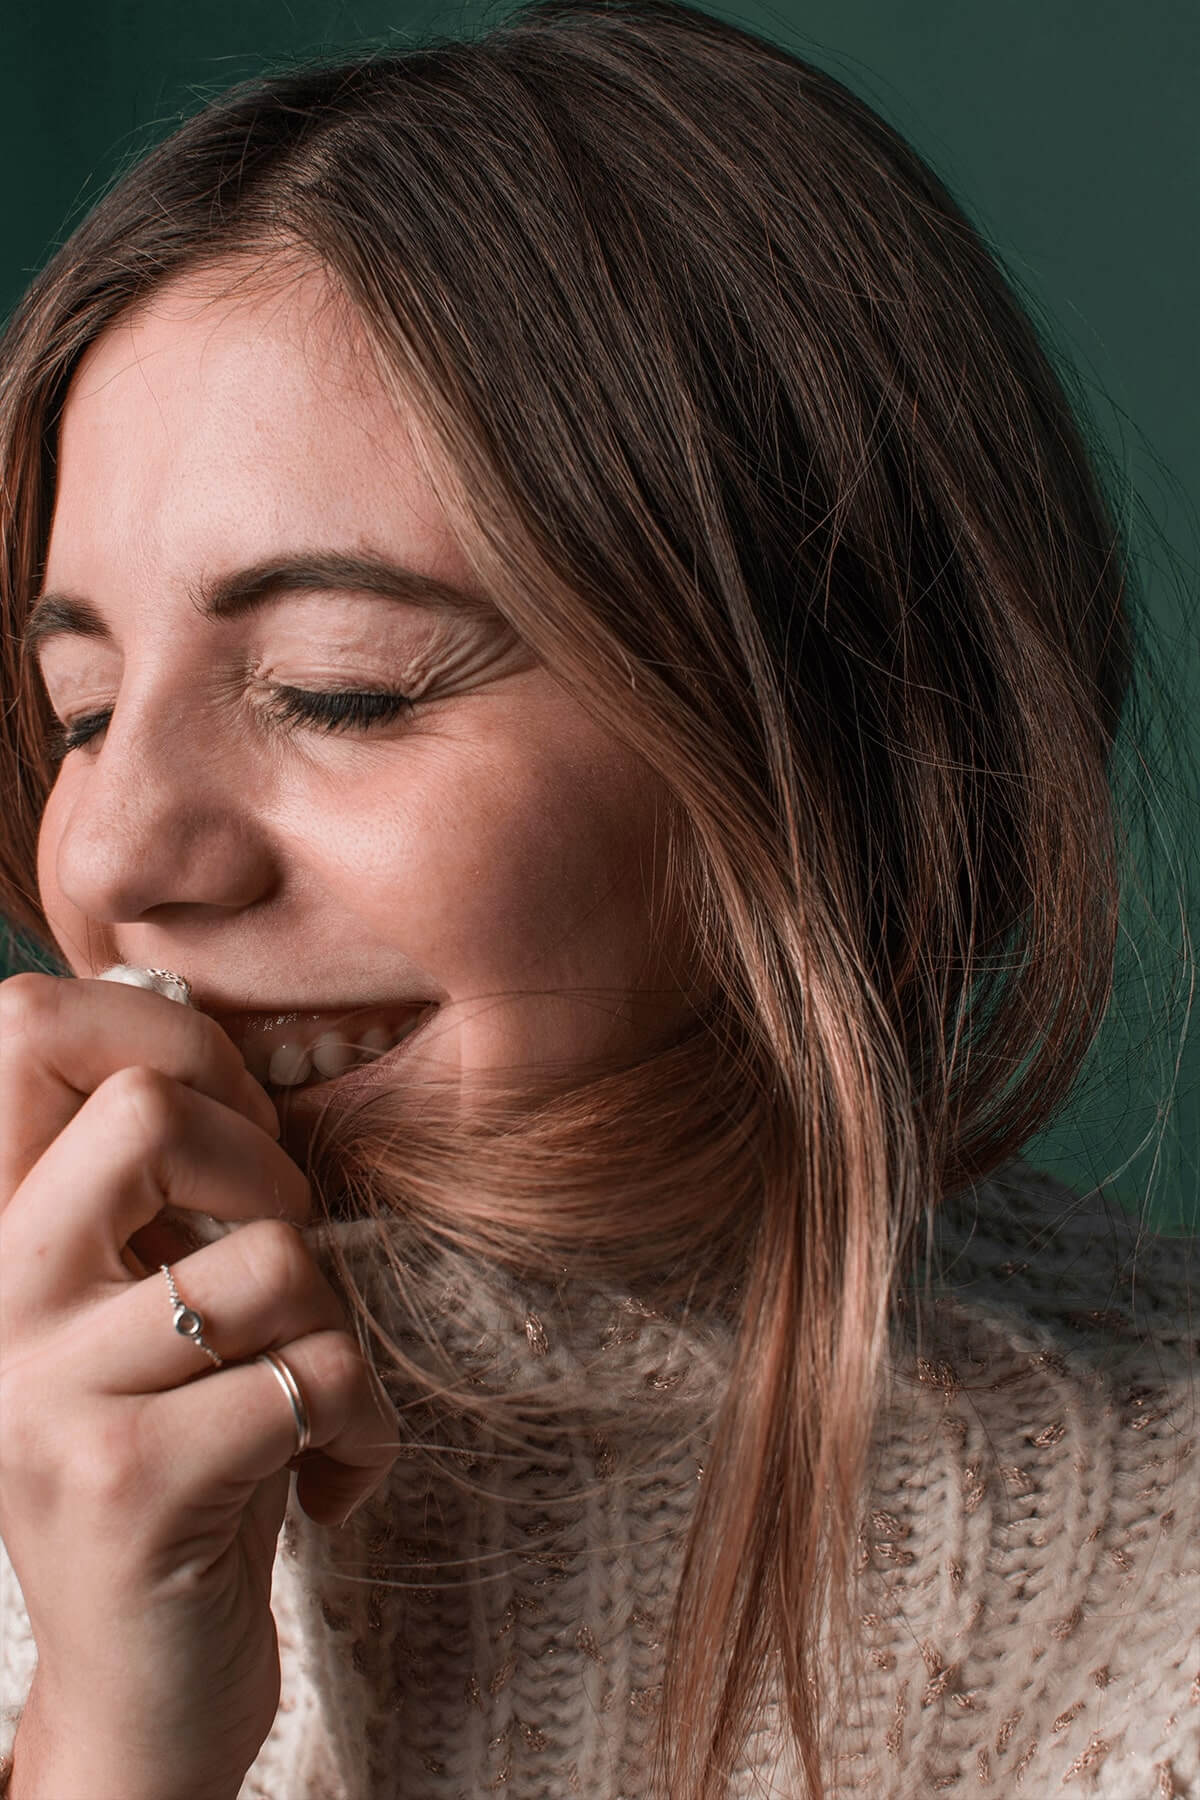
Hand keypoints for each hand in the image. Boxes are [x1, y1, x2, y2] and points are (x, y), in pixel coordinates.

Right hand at [0, 973, 398, 1799]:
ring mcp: (44, 1395)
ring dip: (333, 1327)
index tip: (234, 1118)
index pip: (27, 1030)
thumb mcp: (144, 1303)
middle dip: (269, 1173)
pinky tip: (326, 1486)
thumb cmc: (177, 1460)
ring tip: (302, 1399)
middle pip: (150, 1113)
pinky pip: (315, 1379)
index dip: (166, 1033)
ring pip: (270, 1259)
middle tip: (278, 1270)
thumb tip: (206, 1018)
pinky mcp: (127, 1486)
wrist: (141, 1693)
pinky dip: (364, 1431)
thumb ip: (155, 1182)